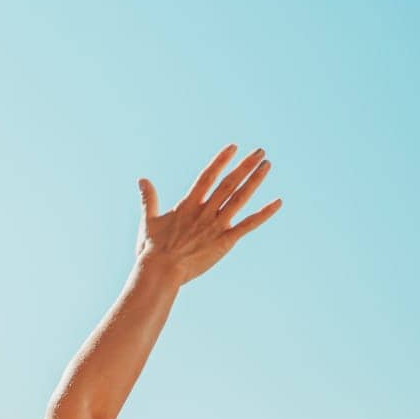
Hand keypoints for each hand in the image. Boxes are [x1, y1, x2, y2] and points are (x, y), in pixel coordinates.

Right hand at [134, 145, 281, 285]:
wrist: (160, 271)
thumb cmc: (152, 250)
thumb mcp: (148, 221)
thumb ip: (148, 199)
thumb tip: (142, 180)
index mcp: (187, 205)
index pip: (207, 176)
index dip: (221, 160)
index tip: (233, 147)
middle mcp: (204, 211)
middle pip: (228, 183)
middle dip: (245, 166)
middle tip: (260, 151)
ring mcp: (216, 225)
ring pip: (240, 198)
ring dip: (254, 180)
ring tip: (266, 165)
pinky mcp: (225, 241)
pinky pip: (248, 225)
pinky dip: (264, 214)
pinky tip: (277, 202)